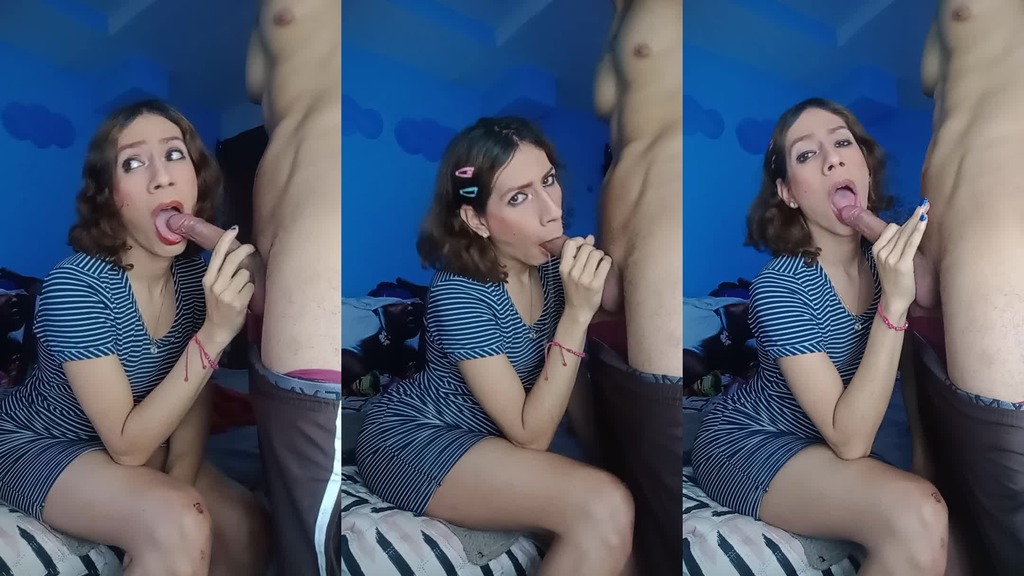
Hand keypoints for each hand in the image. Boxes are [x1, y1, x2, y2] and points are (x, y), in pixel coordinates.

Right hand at [200, 226, 255, 346]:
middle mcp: (215, 285)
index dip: (226, 241)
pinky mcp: (237, 302)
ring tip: (242, 290)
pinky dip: (251, 291)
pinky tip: (245, 299)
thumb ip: (221, 272)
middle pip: (233, 260)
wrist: (216, 330)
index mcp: (208, 279)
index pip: (217, 255)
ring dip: (248, 279)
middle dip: (244, 251)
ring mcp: (226, 294)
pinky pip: (251, 287)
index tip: (234, 229)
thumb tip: (235, 253)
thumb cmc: (218, 307)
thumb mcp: (213, 288)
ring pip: (245, 274)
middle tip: (251, 248)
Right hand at [559, 235, 612, 321]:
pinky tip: (604, 267)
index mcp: (563, 268)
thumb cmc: (574, 290)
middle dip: (592, 250)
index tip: (584, 246)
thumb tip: (589, 237)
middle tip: (593, 259)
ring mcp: (584, 278)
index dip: (579, 241)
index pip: (570, 244)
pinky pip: (605, 262)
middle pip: (586, 247)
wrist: (577, 311)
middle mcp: (572, 272)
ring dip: (600, 255)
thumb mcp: (568, 273)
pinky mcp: (596, 284)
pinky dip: (607, 262)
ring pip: (597, 253)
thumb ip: (576, 255)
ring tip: (599, 263)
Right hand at [872, 202, 929, 314]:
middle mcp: (882, 252)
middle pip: (900, 229)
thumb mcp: (887, 261)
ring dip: (917, 219)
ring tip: (926, 207)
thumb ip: (893, 247)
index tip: (916, 214)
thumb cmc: (894, 281)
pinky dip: (918, 230)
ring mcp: (891, 258)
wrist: (893, 300)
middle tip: (924, 203)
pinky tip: (924, 221)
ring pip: (906, 233)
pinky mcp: (902, 264)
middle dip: (913, 215)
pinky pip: (911, 243)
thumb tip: (905, 230)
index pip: (891, 228)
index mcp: (876, 249)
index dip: (904, 223)